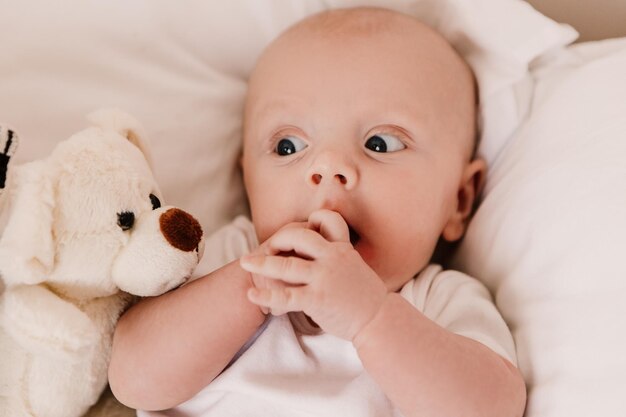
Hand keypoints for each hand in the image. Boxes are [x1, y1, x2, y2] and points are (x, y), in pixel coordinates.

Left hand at [240, 210, 386, 340]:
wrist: (378, 319)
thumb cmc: (364, 295)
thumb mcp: (354, 265)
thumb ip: (336, 255)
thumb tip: (313, 252)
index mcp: (342, 247)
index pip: (326, 220)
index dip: (310, 220)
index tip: (298, 228)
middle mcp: (332, 257)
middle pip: (297, 236)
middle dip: (277, 239)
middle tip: (264, 247)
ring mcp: (324, 277)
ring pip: (286, 265)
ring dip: (261, 264)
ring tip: (244, 263)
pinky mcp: (317, 299)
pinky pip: (285, 296)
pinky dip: (265, 294)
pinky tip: (252, 294)